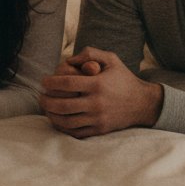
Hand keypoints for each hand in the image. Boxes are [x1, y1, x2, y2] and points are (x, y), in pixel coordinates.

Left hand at [39, 47, 163, 137]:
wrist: (143, 103)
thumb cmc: (124, 78)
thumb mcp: (111, 59)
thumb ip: (90, 53)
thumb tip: (69, 59)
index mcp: (97, 84)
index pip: (66, 83)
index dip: (51, 82)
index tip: (44, 82)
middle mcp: (96, 103)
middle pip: (62, 105)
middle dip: (46, 101)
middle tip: (41, 96)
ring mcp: (97, 118)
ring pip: (66, 121)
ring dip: (51, 115)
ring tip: (46, 109)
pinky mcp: (99, 130)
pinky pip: (75, 132)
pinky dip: (62, 127)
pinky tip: (57, 120)